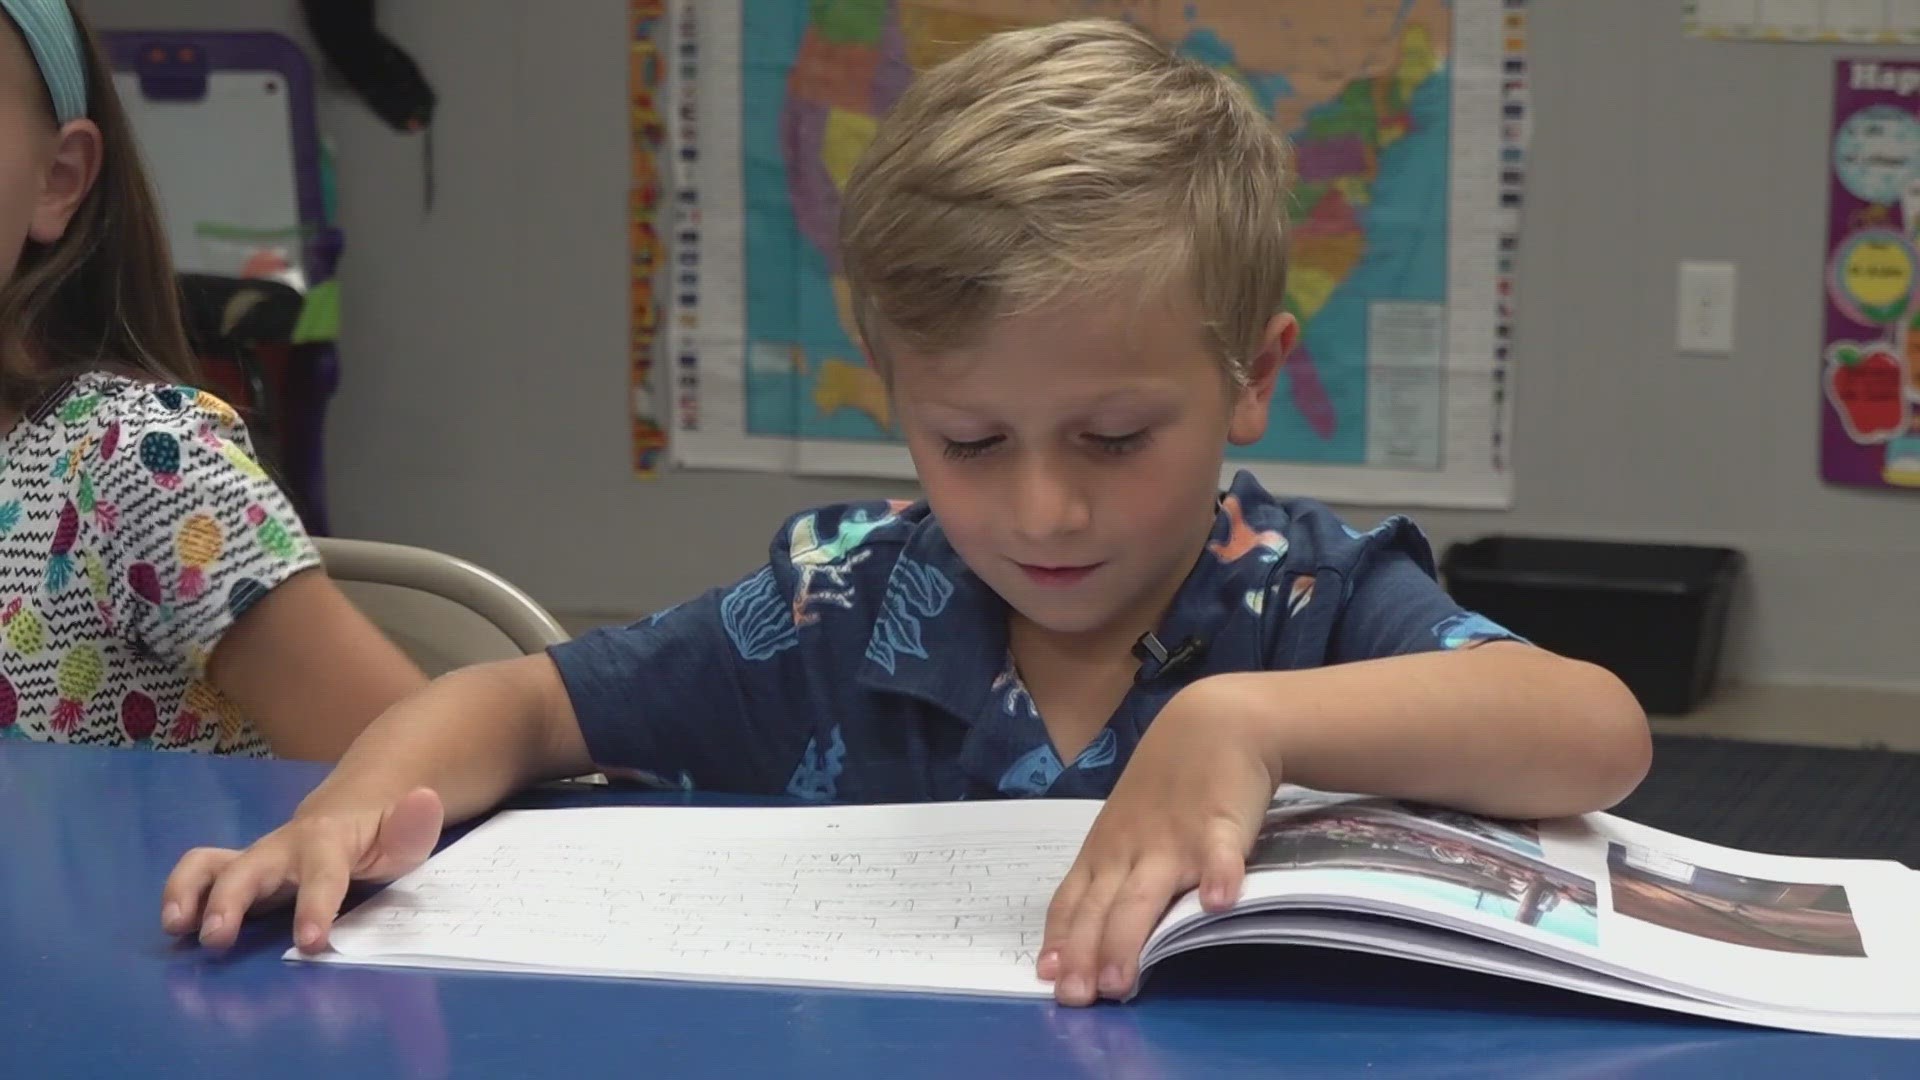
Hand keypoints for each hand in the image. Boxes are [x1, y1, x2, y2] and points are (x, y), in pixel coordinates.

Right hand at [161, 787, 444, 952]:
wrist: (357, 804)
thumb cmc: (384, 830)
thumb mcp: (408, 832)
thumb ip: (413, 826)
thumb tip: (424, 801)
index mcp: (329, 843)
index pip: (322, 876)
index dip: (315, 907)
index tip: (311, 943)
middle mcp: (283, 848)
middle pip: (249, 868)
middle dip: (229, 901)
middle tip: (216, 937)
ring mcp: (257, 858)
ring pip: (207, 863)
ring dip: (186, 893)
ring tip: (176, 927)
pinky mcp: (239, 871)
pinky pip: (199, 875)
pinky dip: (180, 896)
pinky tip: (175, 928)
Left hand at [1038, 676, 1276, 1005]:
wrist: (1212, 723)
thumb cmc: (1163, 785)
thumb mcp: (1123, 828)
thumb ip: (1106, 876)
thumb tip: (1080, 934)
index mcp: (1104, 851)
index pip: (1073, 901)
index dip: (1061, 940)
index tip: (1048, 978)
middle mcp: (1130, 849)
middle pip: (1103, 907)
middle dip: (1086, 954)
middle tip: (1077, 999)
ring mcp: (1174, 838)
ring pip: (1147, 893)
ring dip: (1131, 936)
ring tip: (1123, 980)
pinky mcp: (1220, 824)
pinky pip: (1220, 852)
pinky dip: (1221, 875)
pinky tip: (1220, 902)